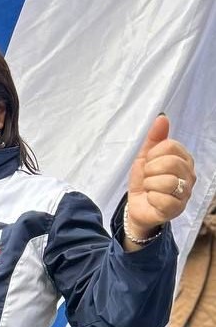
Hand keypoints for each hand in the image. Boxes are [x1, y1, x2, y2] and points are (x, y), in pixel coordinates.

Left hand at [125, 114, 195, 243]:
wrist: (137, 206)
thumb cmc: (145, 180)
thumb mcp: (145, 157)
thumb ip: (154, 138)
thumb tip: (162, 117)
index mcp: (184, 159)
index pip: (170, 146)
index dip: (152, 154)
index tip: (148, 164)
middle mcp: (190, 175)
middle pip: (170, 162)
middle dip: (150, 170)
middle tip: (148, 177)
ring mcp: (186, 193)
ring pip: (166, 181)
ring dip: (149, 185)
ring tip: (150, 189)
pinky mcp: (177, 209)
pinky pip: (163, 199)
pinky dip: (151, 198)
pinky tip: (152, 200)